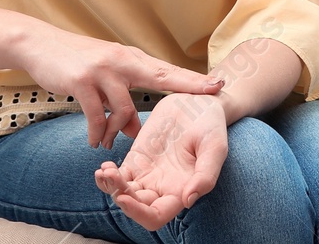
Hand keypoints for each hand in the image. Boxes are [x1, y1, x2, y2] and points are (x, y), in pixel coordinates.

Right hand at [16, 28, 224, 149]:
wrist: (40, 44)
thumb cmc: (75, 63)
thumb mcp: (103, 78)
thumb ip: (120, 100)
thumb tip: (131, 131)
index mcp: (130, 59)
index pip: (167, 70)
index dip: (193, 79)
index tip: (219, 84)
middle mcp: (122, 61)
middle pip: (161, 76)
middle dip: (189, 86)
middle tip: (214, 94)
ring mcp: (103, 69)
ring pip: (124, 108)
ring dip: (118, 132)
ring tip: (108, 144)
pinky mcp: (82, 81)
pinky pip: (96, 115)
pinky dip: (96, 132)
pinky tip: (94, 142)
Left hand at [95, 92, 226, 231]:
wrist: (198, 102)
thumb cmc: (211, 127)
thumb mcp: (215, 149)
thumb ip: (205, 176)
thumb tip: (187, 201)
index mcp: (180, 192)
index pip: (155, 216)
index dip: (138, 213)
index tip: (125, 198)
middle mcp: (162, 188)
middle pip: (135, 207)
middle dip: (120, 196)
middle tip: (112, 177)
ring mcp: (147, 174)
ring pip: (123, 193)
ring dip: (110, 187)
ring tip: (104, 171)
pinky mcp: (137, 159)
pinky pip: (118, 175)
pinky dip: (108, 176)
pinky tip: (104, 167)